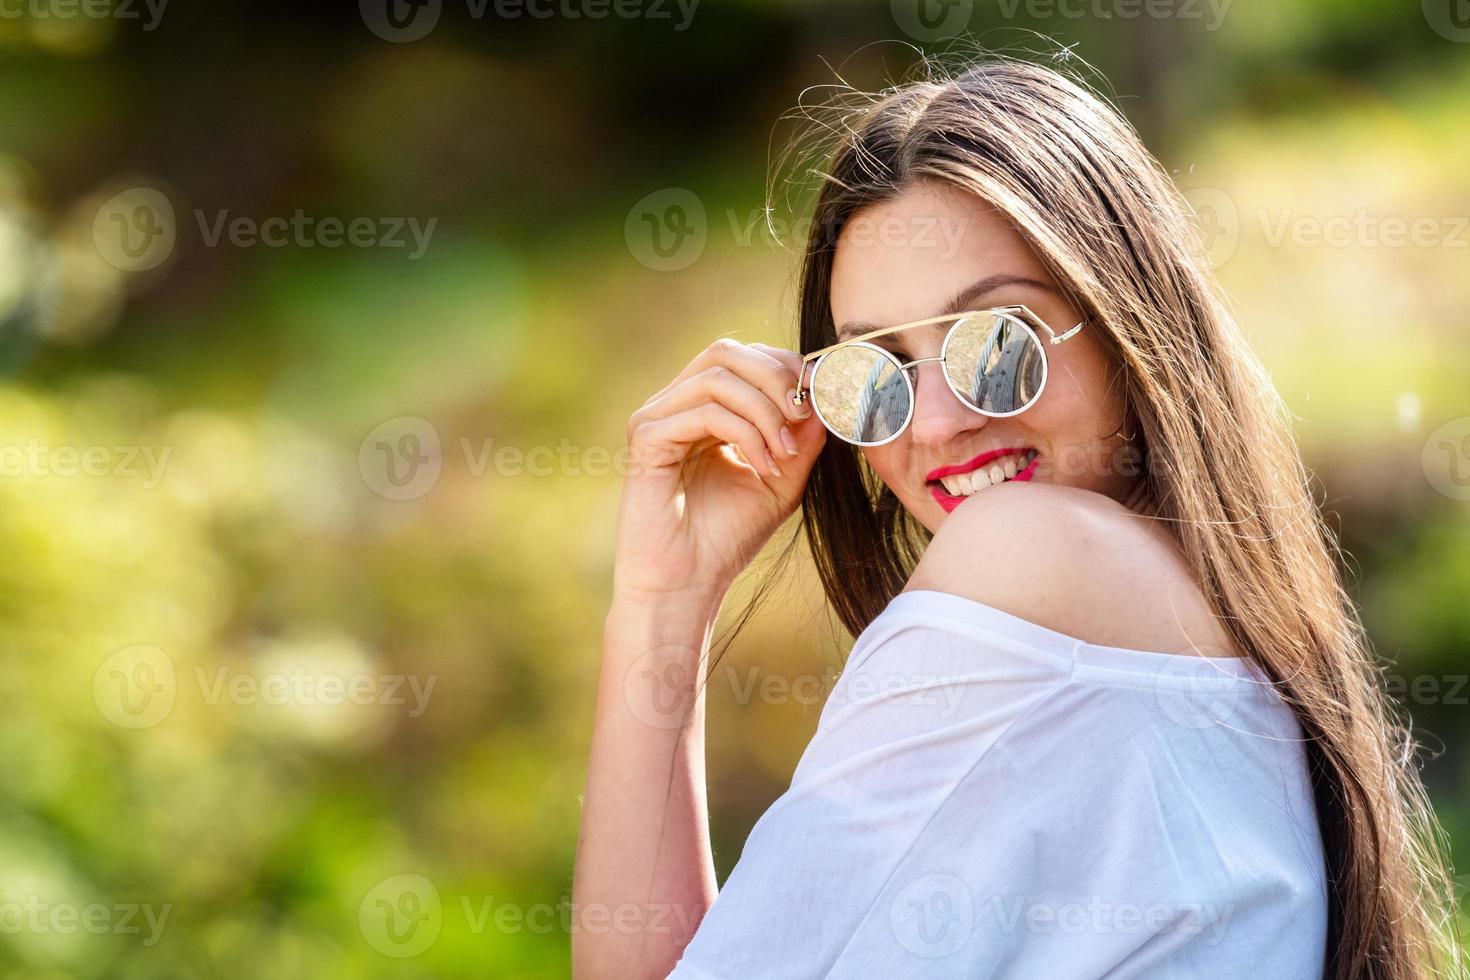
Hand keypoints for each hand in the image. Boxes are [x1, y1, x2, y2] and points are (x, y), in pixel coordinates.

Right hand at [613, 338, 825, 604]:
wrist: (687, 586)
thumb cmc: (727, 538)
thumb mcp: (782, 480)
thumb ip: (802, 437)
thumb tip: (825, 393)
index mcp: (701, 409)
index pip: (742, 359)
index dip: (785, 367)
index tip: (822, 399)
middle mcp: (673, 406)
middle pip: (726, 352)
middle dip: (776, 378)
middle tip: (805, 414)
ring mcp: (655, 419)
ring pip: (717, 377)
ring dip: (765, 411)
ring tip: (786, 454)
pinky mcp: (645, 438)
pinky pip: (704, 412)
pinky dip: (745, 434)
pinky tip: (764, 467)